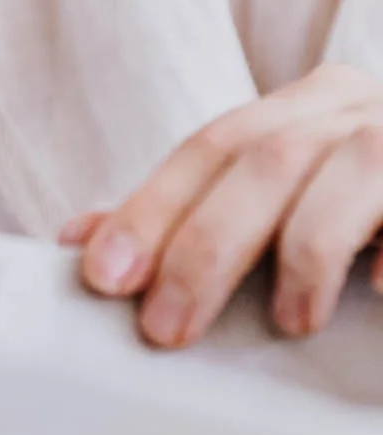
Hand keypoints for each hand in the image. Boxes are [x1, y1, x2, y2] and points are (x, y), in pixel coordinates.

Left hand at [64, 63, 382, 346]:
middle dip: (202, 247)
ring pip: (342, 173)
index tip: (100, 274)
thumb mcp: (291, 200)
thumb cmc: (379, 216)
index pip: (212, 146)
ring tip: (287, 322)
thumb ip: (199, 215)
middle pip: (263, 160)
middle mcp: (364, 108)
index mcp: (314, 105)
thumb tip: (81, 240)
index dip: (151, 207)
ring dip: (304, 253)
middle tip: (166, 329)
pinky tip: (382, 295)